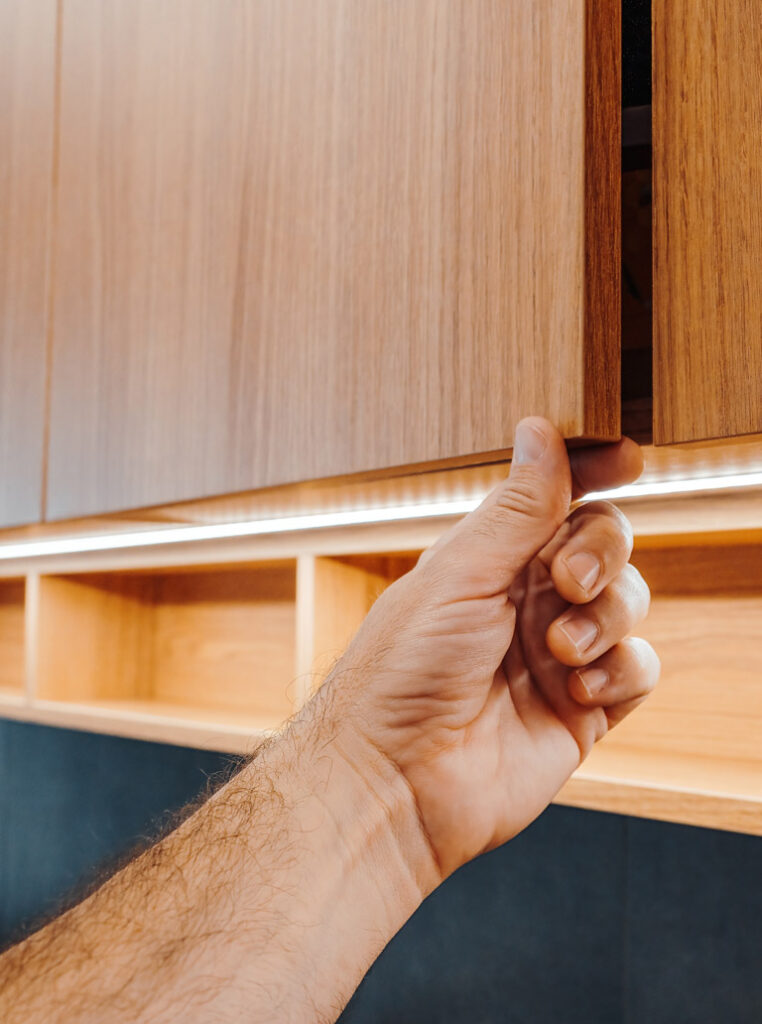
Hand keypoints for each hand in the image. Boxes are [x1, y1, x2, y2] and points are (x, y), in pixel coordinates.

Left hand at [330, 418, 658, 879]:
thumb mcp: (460, 575)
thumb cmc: (402, 675)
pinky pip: (638, 668)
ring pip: (629, 602)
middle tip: (568, 581)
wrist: (396, 783)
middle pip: (605, 542)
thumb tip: (540, 430)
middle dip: (601, 552)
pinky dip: (621, 670)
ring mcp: (559, 653)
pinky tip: (578, 688)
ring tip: (560, 647)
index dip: (593, 471)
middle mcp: (527, 600)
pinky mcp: (583, 709)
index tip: (624, 456)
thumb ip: (516, 508)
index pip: (556, 497)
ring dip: (608, 616)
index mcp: (490, 559)